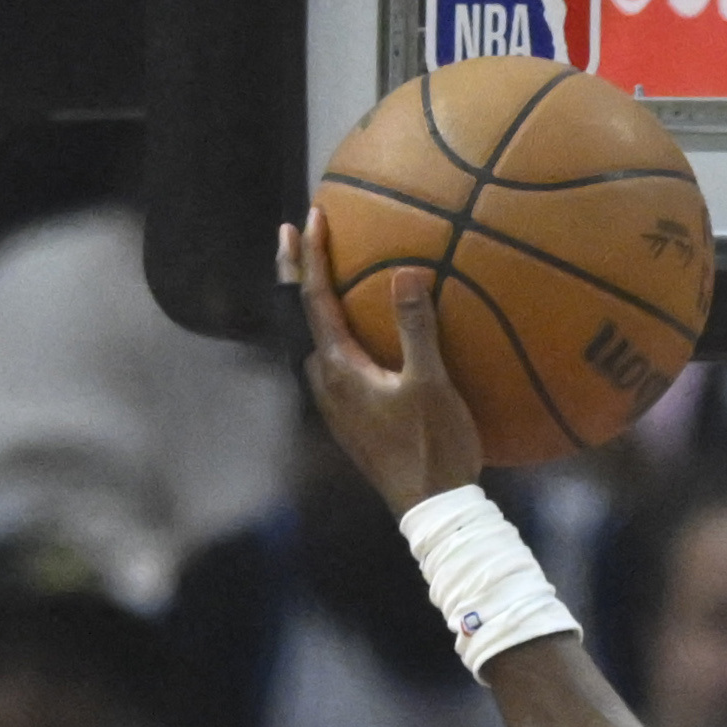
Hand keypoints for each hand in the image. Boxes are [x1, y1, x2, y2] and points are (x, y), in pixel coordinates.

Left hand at [276, 211, 483, 516]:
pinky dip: (330, 334)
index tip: (310, 218)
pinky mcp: (349, 420)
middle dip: (295, 274)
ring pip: (312, 341)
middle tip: (292, 237)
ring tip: (316, 281)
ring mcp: (334, 405)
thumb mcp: (431, 384)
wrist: (432, 508)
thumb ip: (415, 327)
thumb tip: (404, 274)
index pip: (314, 299)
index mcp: (338, 368)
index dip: (311, 256)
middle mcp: (324, 383)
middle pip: (300, 316)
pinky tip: (349, 338)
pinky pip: (330, 362)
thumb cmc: (433, 447)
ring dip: (310, 306)